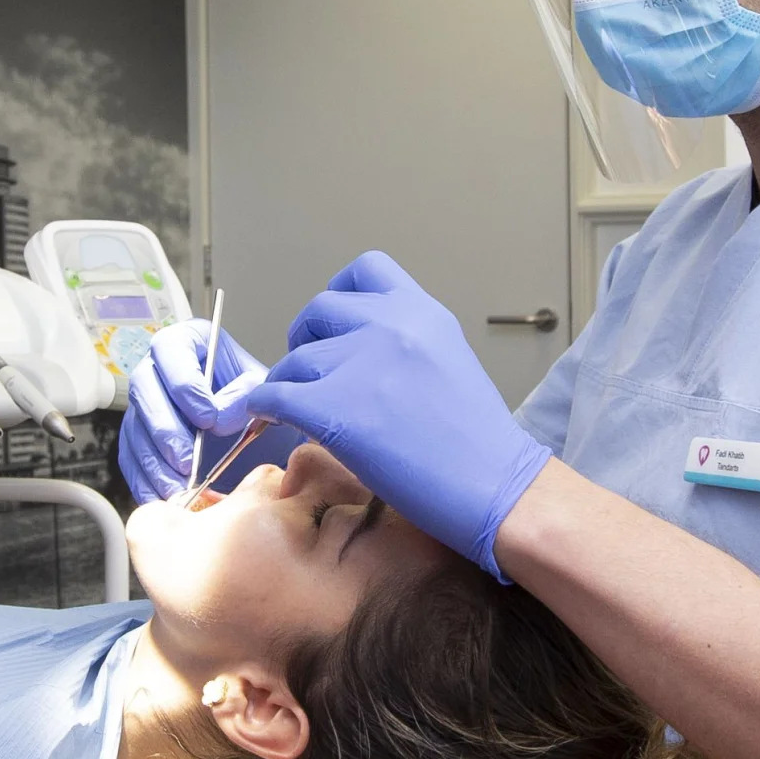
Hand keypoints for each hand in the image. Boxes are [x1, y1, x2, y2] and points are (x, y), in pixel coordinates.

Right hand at [118, 320, 296, 504]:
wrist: (261, 438)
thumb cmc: (261, 406)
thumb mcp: (266, 393)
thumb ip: (247, 394)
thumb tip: (217, 413)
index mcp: (192, 343)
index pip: (171, 349)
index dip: (184, 382)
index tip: (207, 416)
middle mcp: (162, 369)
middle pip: (144, 388)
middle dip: (165, 429)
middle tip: (188, 460)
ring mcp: (147, 404)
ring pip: (134, 426)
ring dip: (155, 461)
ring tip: (180, 486)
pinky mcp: (139, 437)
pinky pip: (131, 457)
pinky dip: (146, 480)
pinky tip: (166, 494)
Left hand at [229, 252, 549, 575]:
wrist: (495, 486)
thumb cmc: (478, 442)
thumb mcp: (447, 360)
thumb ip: (401, 343)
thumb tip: (349, 354)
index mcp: (421, 311)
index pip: (363, 271)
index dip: (339, 298)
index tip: (334, 326)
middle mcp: (389, 325)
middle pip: (318, 312)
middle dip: (308, 340)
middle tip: (313, 373)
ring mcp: (359, 364)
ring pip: (293, 360)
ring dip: (289, 382)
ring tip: (298, 409)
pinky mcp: (333, 408)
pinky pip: (274, 395)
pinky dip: (264, 407)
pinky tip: (271, 419)